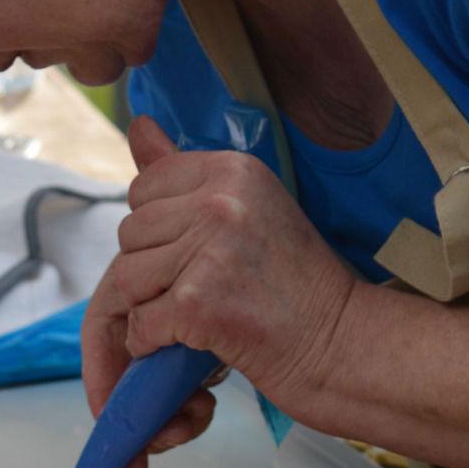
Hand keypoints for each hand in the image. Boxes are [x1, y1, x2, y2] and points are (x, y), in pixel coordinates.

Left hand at [81, 116, 357, 467]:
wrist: (341, 341)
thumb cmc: (296, 282)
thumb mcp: (250, 209)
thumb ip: (187, 172)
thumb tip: (137, 125)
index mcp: (232, 170)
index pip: (145, 186)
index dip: (160, 227)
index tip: (196, 252)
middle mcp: (220, 201)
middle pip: (131, 232)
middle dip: (152, 269)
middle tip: (199, 290)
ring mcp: (208, 251)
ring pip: (127, 277)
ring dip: (150, 307)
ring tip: (195, 315)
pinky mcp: (197, 303)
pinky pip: (140, 322)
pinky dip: (154, 343)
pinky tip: (191, 341)